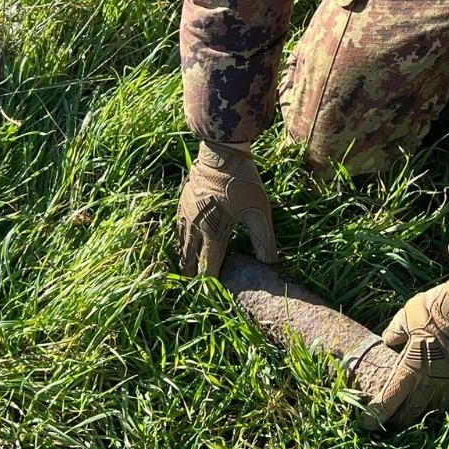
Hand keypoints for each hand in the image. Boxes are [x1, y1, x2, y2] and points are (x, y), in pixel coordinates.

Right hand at [177, 141, 277, 276]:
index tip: (211, 293)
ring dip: (184, 258)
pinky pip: (178, 228)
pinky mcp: (182, 203)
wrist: (222, 155)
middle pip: (190, 259)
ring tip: (186, 270)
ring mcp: (186, 215)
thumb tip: (270, 264)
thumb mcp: (260, 213)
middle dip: (193, 274)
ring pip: (181, 244)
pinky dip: (180, 240)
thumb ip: (264, 240)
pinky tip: (183, 243)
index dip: (209, 281)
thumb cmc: (244, 183)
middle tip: (195, 287)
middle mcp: (196, 228)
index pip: (209, 265)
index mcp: (214, 233)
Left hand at [363, 273, 448, 429]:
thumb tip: (388, 340)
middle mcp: (432, 381)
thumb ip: (395, 332)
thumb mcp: (406, 316)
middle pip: (413, 410)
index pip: (390, 400)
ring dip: (426, 414)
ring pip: (438, 408)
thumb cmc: (434, 309)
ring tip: (419, 417)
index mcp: (411, 367)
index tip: (367, 422)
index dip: (377, 414)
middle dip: (400, 421)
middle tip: (392, 426)